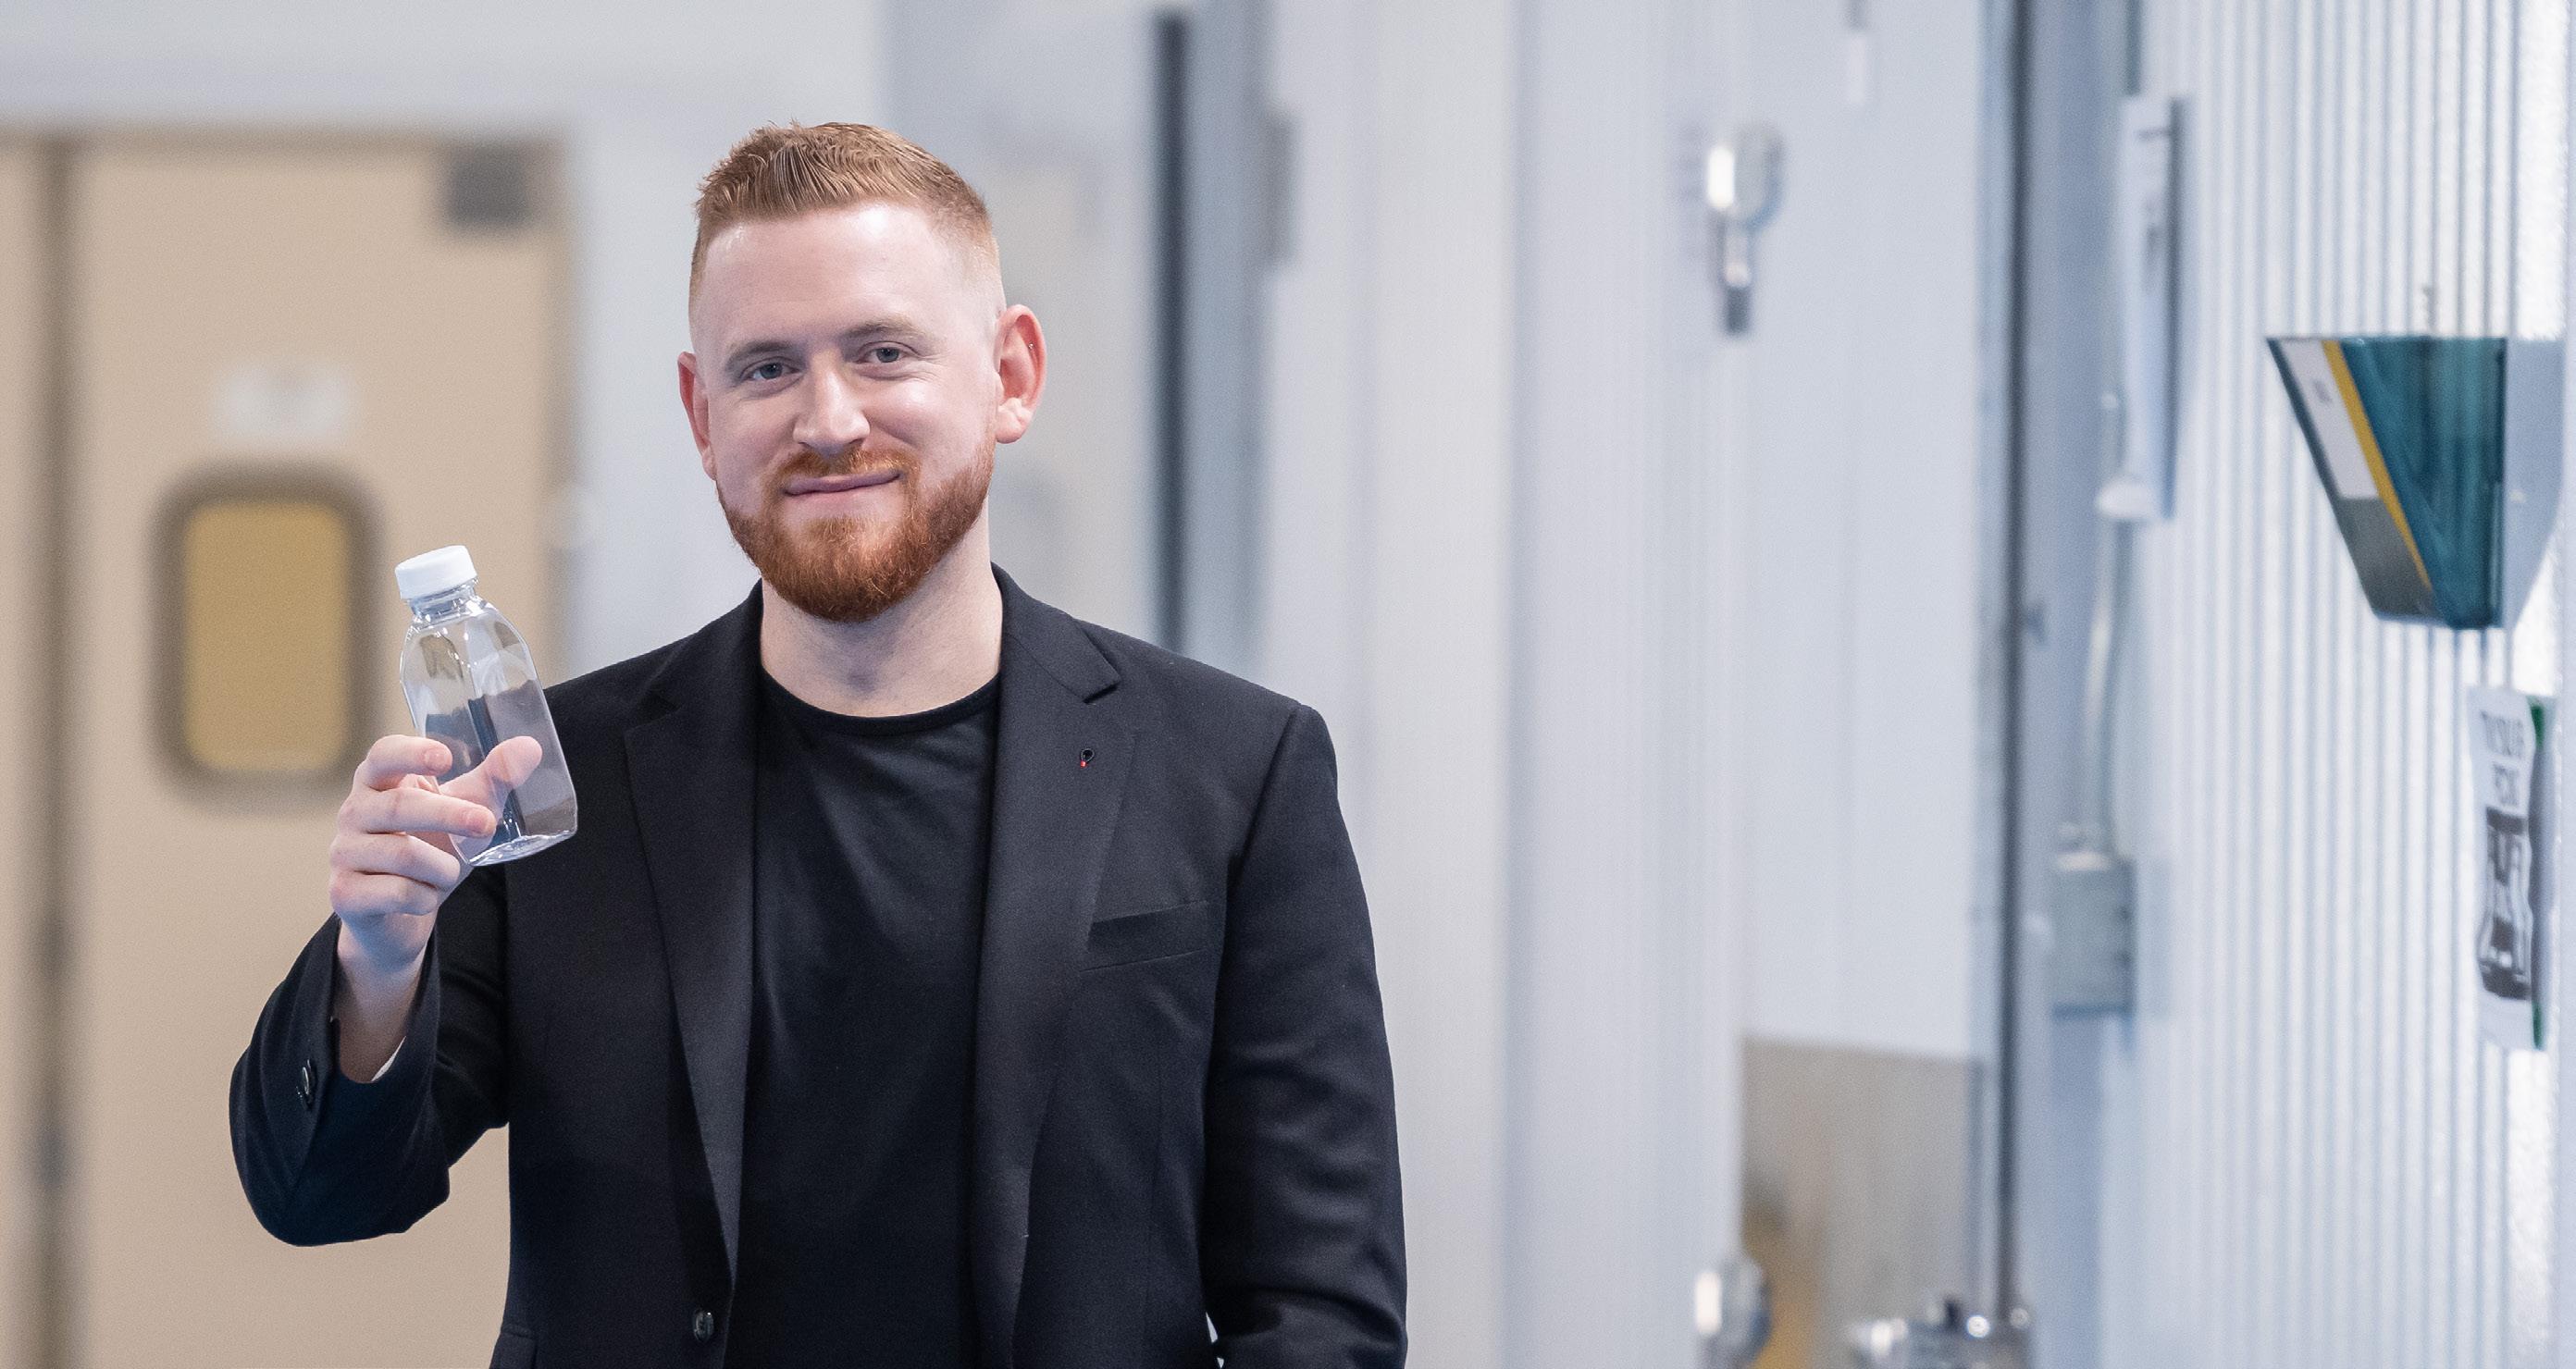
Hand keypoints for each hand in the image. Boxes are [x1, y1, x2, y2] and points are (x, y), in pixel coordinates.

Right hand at [326, 733, 540, 1076]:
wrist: (402, 924)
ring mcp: (342, 860)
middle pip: (394, 808)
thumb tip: (530, 744)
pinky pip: (392, 896)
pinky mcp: (345, 901)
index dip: (406, 757)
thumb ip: (492, 781)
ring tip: (447, 874)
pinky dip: (420, 900)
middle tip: (485, 823)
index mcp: (379, 791)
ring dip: (438, 867)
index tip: (442, 759)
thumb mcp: (465, 818)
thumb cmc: (433, 853)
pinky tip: (422, 903)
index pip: (379, 759)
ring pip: (398, 854)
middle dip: (447, 816)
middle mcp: (354, 820)